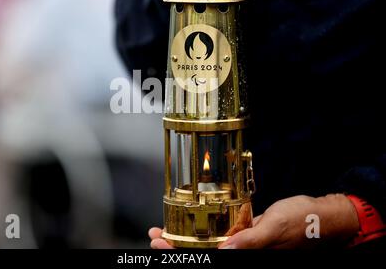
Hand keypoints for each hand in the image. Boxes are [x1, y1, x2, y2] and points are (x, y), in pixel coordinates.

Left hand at [149, 194, 358, 248]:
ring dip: (184, 239)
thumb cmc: (303, 223)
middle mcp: (241, 253)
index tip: (161, 245)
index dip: (182, 255)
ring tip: (164, 231)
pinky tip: (189, 223)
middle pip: (202, 254)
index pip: (208, 260)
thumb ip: (251, 240)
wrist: (320, 216)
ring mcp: (241, 244)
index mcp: (247, 256)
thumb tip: (225, 250)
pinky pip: (218, 234)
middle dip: (175, 247)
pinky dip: (202, 230)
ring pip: (206, 245)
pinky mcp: (243, 233)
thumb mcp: (276, 227)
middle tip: (155, 236)